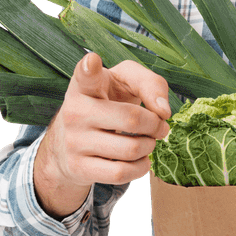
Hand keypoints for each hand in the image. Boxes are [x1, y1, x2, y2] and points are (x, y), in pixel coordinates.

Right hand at [34, 53, 171, 217]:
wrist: (71, 140)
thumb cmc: (108, 101)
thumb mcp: (126, 82)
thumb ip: (151, 84)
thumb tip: (163, 112)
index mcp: (85, 85)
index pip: (85, 74)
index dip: (89, 68)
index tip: (92, 61)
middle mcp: (74, 111)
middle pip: (132, 119)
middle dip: (156, 125)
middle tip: (159, 126)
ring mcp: (74, 141)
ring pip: (131, 149)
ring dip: (150, 146)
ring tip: (149, 141)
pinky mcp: (78, 168)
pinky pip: (121, 174)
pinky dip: (141, 168)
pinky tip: (140, 159)